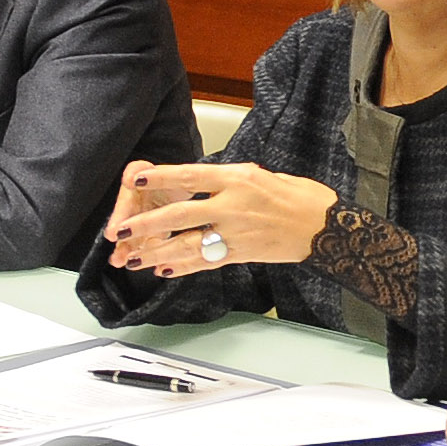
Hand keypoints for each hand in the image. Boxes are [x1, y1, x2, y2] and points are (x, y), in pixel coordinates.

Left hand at [103, 160, 333, 275]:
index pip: (191, 176)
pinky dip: (183, 267)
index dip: (161, 177)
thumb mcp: (265, 175)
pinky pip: (206, 262)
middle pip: (180, 215)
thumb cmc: (300, 197)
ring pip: (187, 244)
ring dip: (157, 252)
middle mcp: (233, 206)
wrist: (327, 228)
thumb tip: (205, 182)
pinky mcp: (242, 254)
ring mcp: (236, 233)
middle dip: (146, 225)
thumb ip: (232, 180)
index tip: (136, 178)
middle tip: (119, 231)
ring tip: (132, 258)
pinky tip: (164, 270)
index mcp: (239, 178)